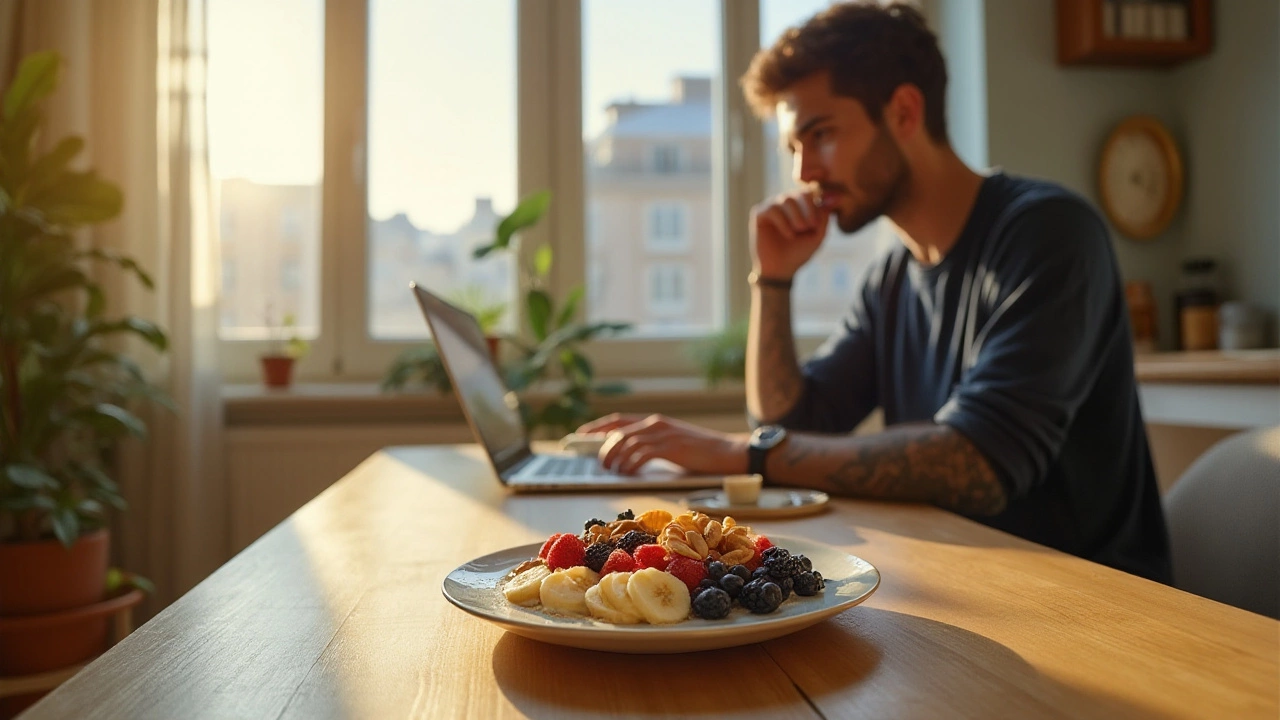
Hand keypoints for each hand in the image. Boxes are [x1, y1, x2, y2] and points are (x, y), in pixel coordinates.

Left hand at [576, 413, 749, 475]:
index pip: (617, 420)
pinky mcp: (671, 446)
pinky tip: (629, 473)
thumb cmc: (700, 453)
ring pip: (627, 442)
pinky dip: (631, 464)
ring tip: (613, 470)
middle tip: (600, 464)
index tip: (580, 436)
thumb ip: (651, 447)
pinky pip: (642, 453)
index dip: (596, 428)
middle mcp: (655, 423)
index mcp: (654, 422)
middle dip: (603, 448)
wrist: (727, 452)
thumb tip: (627, 460)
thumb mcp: (671, 445)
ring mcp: (663, 434)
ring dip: (615, 458)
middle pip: (618, 432)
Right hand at [750, 190, 831, 278]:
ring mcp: (772, 206)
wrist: (781, 269)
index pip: (811, 192)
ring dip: (796, 215)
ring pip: (786, 199)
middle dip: (807, 209)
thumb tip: (829, 199)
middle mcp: (786, 203)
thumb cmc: (799, 252)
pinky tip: (789, 235)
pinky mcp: (759, 214)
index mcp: (801, 205)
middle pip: (799, 193)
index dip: (815, 204)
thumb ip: (824, 218)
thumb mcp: (817, 236)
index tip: (816, 223)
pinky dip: (783, 222)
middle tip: (810, 226)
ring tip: (799, 231)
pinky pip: (773, 209)